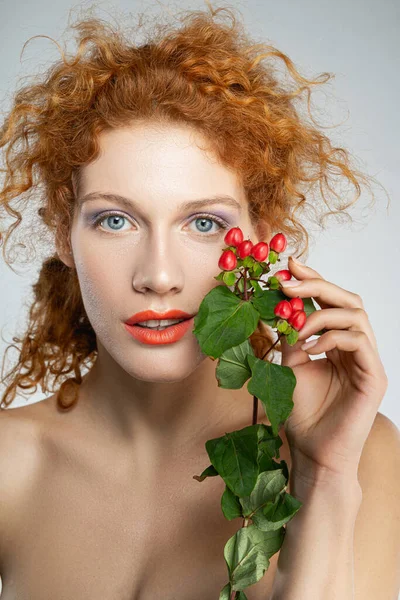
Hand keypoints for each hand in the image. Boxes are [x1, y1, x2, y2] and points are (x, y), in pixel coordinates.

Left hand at [277, 256, 387, 480]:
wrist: (313, 451)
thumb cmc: (302, 414)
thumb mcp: (288, 366)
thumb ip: (290, 338)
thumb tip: (278, 308)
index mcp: (337, 343)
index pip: (330, 301)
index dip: (313, 279)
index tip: (288, 265)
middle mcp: (356, 347)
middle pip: (348, 300)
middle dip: (317, 284)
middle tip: (288, 281)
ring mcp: (368, 360)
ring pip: (356, 315)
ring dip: (320, 313)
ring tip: (296, 327)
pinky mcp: (375, 376)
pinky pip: (359, 341)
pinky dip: (332, 337)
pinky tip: (311, 348)